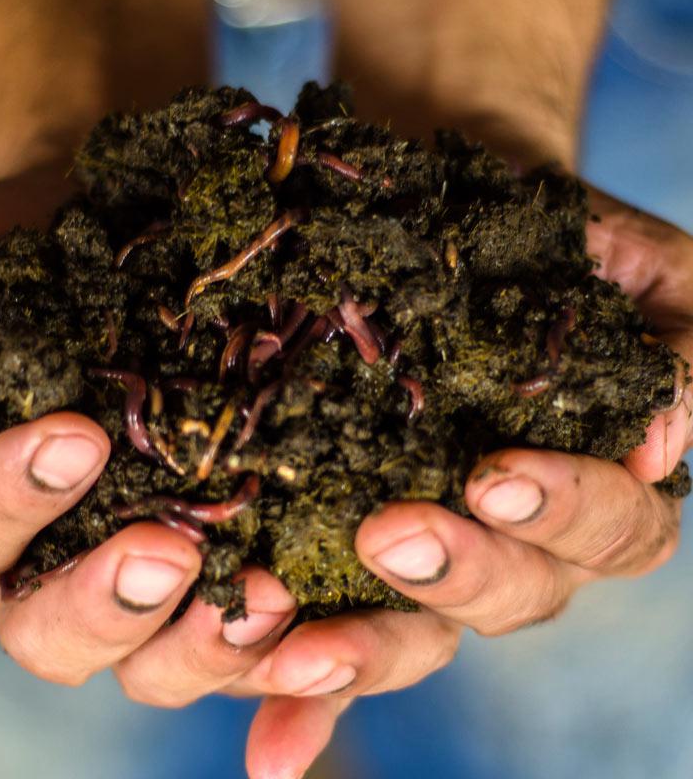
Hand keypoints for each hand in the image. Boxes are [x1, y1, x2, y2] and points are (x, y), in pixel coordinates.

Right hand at [0, 169, 308, 773]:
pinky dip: (266, 625)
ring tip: (260, 595)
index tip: (77, 438)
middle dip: (104, 605)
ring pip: (147, 653)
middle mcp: (45, 554)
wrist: (93, 235)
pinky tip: (305, 594)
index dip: (5, 503)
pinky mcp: (213, 542)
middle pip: (49, 633)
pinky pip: (232, 609)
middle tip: (164, 555)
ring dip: (200, 641)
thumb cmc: (3, 262)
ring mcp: (132, 554)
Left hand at [228, 188, 692, 777]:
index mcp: (589, 480)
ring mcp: (429, 556)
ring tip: (297, 646)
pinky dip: (302, 696)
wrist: (446, 198)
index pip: (606, 527)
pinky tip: (268, 750)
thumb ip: (668, 342)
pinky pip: (332, 637)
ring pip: (417, 634)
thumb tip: (667, 435)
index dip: (563, 513)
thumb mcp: (624, 261)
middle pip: (508, 596)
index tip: (495, 475)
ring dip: (364, 655)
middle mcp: (515, 540)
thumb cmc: (543, 234)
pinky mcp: (343, 555)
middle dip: (453, 575)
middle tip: (388, 534)